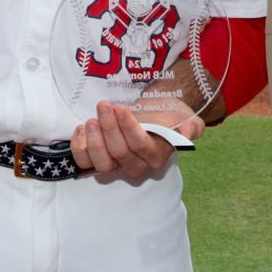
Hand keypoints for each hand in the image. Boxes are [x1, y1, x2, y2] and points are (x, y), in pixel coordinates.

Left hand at [69, 100, 198, 178]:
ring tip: (91, 119)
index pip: (140, 146)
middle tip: (104, 106)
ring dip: (94, 141)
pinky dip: (80, 147)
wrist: (154, 112)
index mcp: (157, 155)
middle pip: (120, 153)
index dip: (128, 128)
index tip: (120, 108)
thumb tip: (186, 133)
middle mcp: (137, 165)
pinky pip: (85, 163)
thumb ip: (192, 126)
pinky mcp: (100, 161)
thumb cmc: (168, 114)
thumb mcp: (185, 115)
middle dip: (109, 128)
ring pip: (102, 163)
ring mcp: (117, 165)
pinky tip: (82, 128)